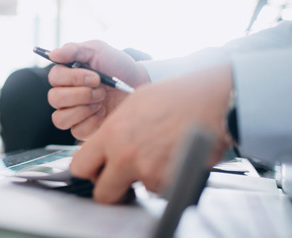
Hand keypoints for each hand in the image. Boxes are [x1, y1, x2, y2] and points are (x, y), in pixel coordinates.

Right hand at [47, 41, 148, 138]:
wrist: (138, 84)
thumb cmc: (117, 66)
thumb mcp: (98, 50)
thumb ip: (74, 50)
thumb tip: (52, 54)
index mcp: (66, 75)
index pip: (54, 78)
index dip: (73, 78)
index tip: (96, 77)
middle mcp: (65, 94)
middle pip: (54, 98)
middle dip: (81, 94)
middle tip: (101, 90)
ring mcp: (73, 113)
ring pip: (60, 118)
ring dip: (83, 109)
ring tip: (101, 101)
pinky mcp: (83, 129)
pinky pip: (77, 131)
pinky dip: (92, 122)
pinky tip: (103, 112)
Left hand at [69, 64, 232, 203]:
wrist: (212, 100)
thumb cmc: (176, 98)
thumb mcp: (132, 106)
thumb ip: (113, 131)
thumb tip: (104, 147)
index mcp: (110, 134)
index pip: (80, 167)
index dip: (89, 172)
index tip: (97, 171)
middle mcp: (125, 156)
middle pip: (102, 194)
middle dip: (112, 190)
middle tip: (123, 180)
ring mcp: (148, 171)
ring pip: (138, 191)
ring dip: (146, 181)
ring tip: (160, 157)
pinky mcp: (171, 182)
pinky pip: (162, 191)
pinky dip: (167, 181)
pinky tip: (174, 160)